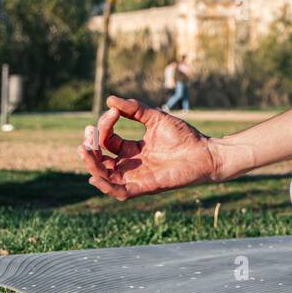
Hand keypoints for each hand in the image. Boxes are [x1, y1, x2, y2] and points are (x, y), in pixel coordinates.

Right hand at [79, 95, 218, 199]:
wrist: (207, 152)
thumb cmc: (186, 137)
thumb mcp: (156, 118)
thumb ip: (135, 110)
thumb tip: (110, 100)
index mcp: (133, 150)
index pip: (108, 141)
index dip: (104, 127)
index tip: (114, 111)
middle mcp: (132, 164)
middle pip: (100, 161)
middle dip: (90, 147)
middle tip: (87, 134)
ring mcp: (138, 177)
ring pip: (105, 177)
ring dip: (91, 164)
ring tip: (84, 149)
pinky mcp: (146, 186)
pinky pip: (121, 192)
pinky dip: (106, 186)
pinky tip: (96, 176)